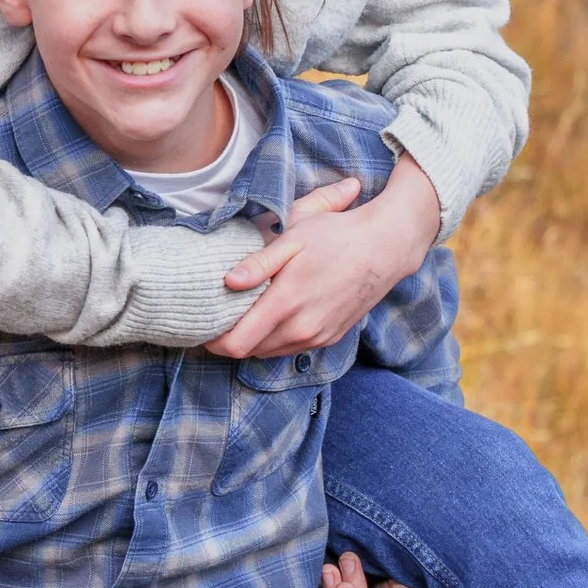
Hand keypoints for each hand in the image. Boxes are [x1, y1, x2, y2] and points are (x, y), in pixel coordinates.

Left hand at [205, 153, 441, 360]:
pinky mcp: (329, 338)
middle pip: (248, 351)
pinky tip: (272, 315)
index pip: (237, 344)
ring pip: (269, 352)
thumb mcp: (294, 237)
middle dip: (229, 339)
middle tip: (217, 317)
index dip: (213, 341)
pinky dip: (275, 338)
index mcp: (286, 303)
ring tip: (243, 314)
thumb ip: (259, 263)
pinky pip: (290, 348)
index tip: (202, 325)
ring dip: (252, 339)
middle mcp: (301, 328)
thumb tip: (227, 281)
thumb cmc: (336, 235)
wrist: (385, 248)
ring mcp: (317, 337)